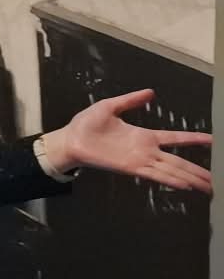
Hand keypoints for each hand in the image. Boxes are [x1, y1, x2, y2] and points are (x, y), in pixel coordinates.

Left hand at [44, 88, 211, 192]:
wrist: (70, 139)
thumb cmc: (87, 124)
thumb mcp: (111, 106)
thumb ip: (131, 100)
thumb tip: (151, 91)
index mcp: (144, 136)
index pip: (174, 138)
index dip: (193, 139)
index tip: (212, 140)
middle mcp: (146, 150)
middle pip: (178, 161)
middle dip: (198, 170)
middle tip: (215, 180)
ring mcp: (140, 160)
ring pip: (171, 170)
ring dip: (189, 178)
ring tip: (208, 186)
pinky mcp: (130, 168)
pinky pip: (154, 174)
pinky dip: (170, 180)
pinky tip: (185, 185)